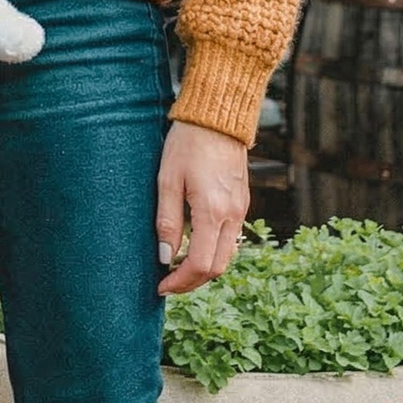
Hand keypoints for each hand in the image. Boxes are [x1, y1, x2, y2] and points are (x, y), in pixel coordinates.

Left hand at [156, 121, 250, 294]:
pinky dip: (214, 251)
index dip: (180, 282)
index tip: (160, 285)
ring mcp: (241, 209)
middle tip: (167, 282)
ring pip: (227, 256)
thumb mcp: (168, 180)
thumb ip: (167, 221)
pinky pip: (231, 239)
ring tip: (177, 266)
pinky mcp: (242, 202)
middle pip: (217, 268)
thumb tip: (164, 257)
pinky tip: (195, 245)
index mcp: (213, 211)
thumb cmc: (188, 143)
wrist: (217, 116)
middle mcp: (232, 215)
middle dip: (192, 281)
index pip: (200, 265)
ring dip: (204, 268)